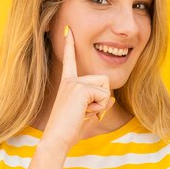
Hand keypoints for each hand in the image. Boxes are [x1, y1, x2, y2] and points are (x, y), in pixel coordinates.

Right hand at [42, 25, 115, 151]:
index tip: (68, 29)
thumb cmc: (69, 131)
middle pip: (104, 80)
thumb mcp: (87, 115)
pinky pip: (103, 95)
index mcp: (68, 83)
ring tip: (84, 113)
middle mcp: (70, 80)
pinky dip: (99, 108)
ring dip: (101, 104)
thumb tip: (113, 98)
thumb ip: (99, 105)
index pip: (70, 60)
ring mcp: (74, 83)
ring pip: (106, 87)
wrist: (56, 139)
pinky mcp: (80, 88)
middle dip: (102, 99)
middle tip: (85, 113)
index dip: (69, 45)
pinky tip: (84, 114)